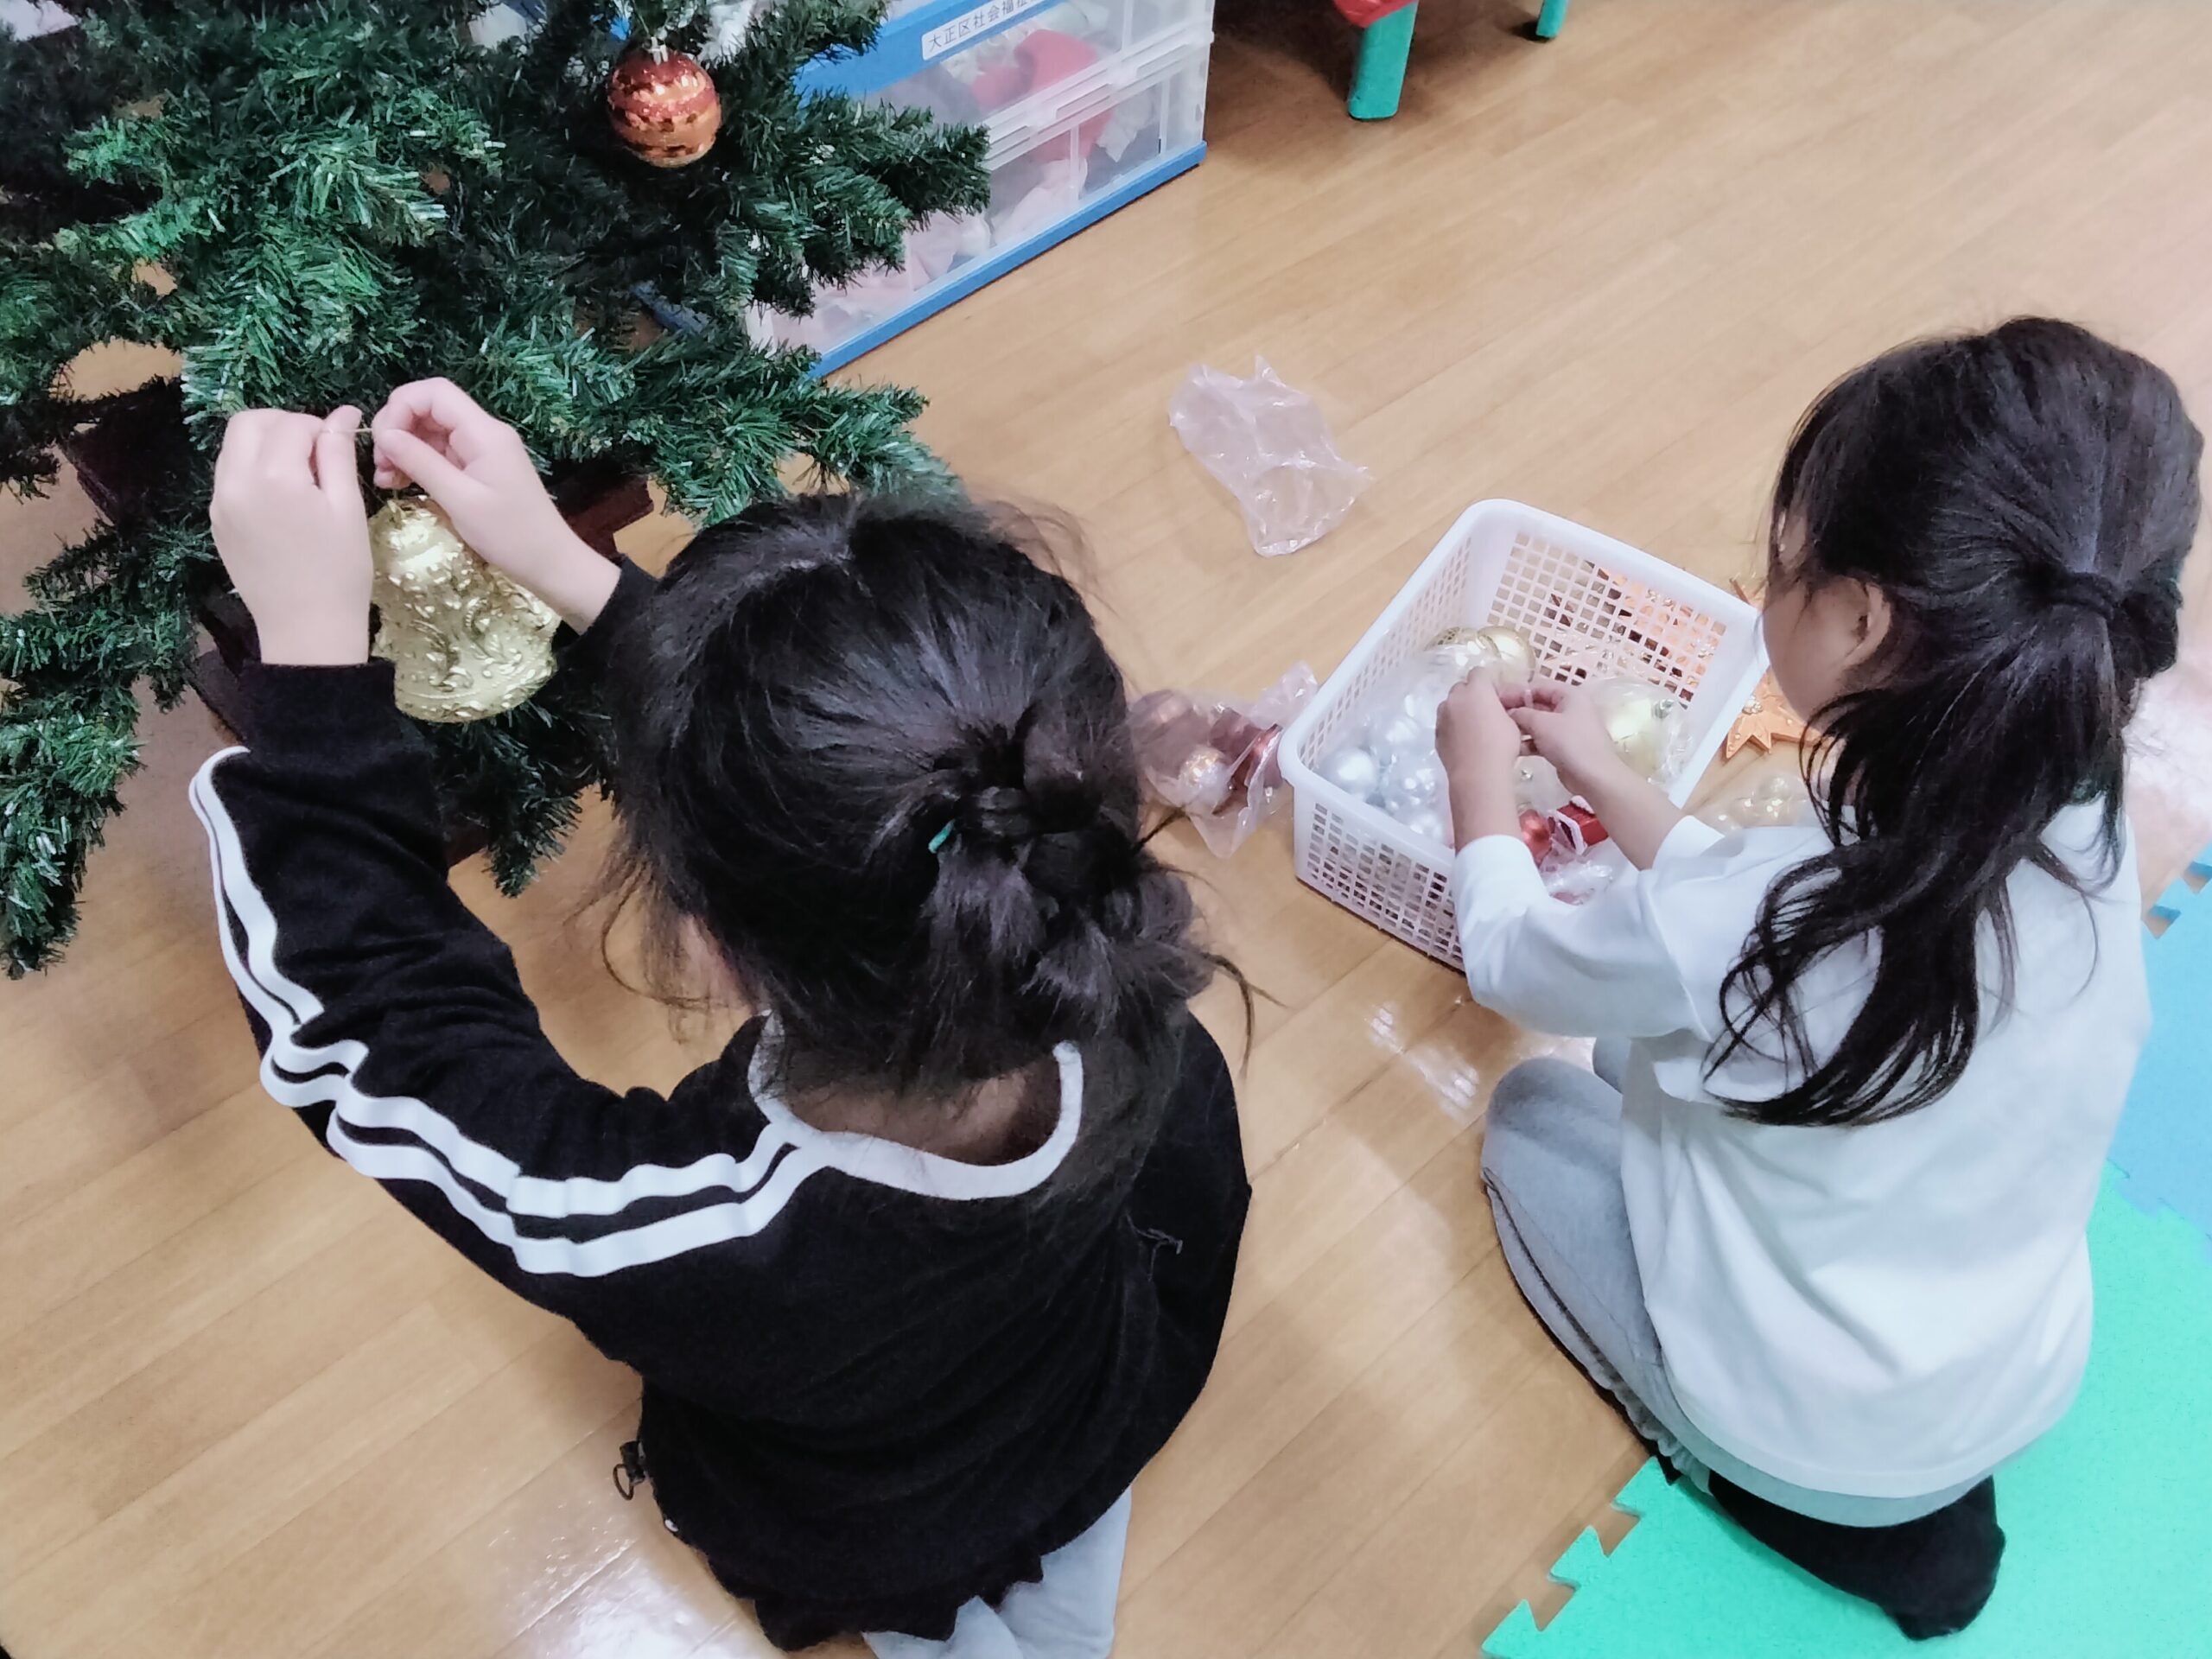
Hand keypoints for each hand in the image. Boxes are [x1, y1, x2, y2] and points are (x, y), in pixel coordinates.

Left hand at [210, 407, 371, 665]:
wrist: (306, 629)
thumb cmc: (340, 572)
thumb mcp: (348, 509)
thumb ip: (339, 454)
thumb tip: (343, 413)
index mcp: (275, 477)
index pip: (292, 423)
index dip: (321, 427)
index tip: (341, 446)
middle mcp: (237, 482)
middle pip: (249, 422)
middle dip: (284, 425)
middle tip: (315, 452)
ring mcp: (220, 502)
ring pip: (234, 446)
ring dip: (265, 445)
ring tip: (299, 476)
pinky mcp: (217, 520)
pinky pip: (229, 475)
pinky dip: (253, 470)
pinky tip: (282, 499)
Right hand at [370, 378, 616, 629]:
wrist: (551, 562)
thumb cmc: (510, 535)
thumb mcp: (460, 500)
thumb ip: (421, 463)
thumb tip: (384, 436)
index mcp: (484, 432)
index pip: (435, 393)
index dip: (401, 407)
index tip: (382, 441)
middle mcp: (483, 433)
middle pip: (429, 409)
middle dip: (397, 429)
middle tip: (378, 464)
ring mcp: (481, 451)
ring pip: (431, 432)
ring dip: (403, 449)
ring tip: (384, 479)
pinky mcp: (478, 469)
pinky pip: (440, 454)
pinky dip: (417, 464)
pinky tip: (399, 483)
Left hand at [1435, 673, 1525, 848]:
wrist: (1477, 773)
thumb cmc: (1501, 745)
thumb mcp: (1512, 723)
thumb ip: (1501, 708)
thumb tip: (1496, 709)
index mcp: (1477, 690)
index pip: (1479, 673)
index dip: (1487, 683)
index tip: (1496, 698)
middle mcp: (1455, 698)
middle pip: (1462, 687)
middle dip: (1471, 695)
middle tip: (1485, 712)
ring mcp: (1442, 716)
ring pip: (1450, 705)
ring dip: (1459, 710)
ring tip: (1473, 728)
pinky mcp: (1436, 733)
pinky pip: (1445, 723)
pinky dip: (1452, 726)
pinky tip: (1463, 742)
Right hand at [1500, 681, 1638, 799]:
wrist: (1593, 776)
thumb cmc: (1569, 743)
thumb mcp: (1542, 723)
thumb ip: (1521, 713)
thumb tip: (1509, 712)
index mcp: (1569, 694)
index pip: (1537, 686)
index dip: (1515, 692)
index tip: (1495, 700)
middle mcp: (1569, 708)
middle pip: (1537, 704)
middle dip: (1517, 710)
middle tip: (1494, 717)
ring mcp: (1567, 728)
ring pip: (1539, 723)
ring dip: (1521, 727)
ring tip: (1501, 733)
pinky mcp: (1564, 746)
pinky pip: (1542, 738)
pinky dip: (1529, 741)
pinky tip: (1514, 748)